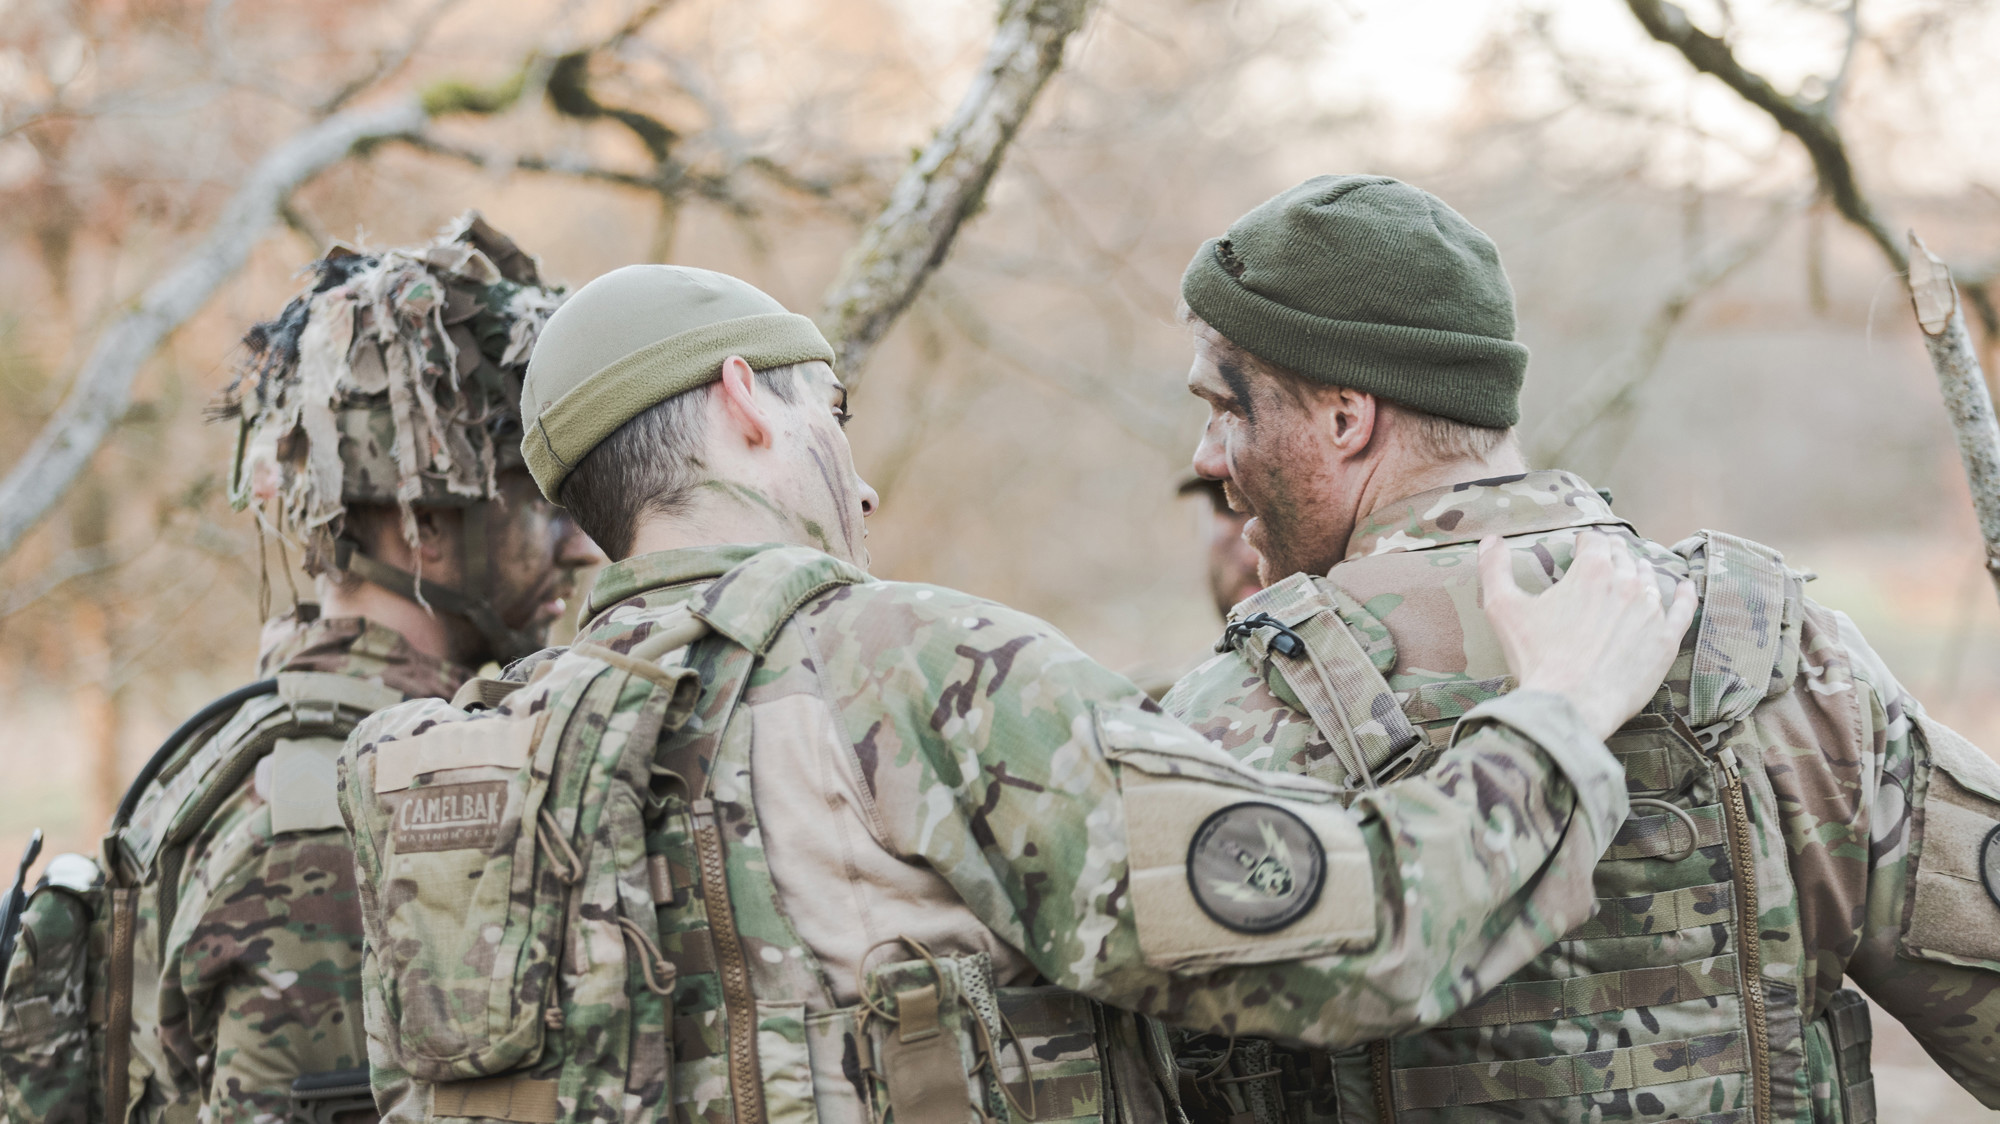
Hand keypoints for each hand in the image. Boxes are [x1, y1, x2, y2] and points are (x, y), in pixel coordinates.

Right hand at [1480, 531, 1697, 740]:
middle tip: (1605, 560)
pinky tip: (1685, 587)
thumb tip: (1490, 540)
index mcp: (1592, 570)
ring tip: (1635, 573)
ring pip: (1650, 579)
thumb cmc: (1536, 658)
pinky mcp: (1666, 639)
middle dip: (1613, 554)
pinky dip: (1685, 595)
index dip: (1586, 542)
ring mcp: (1652, 611)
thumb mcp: (1503, 609)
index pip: (1595, 541)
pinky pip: (1684, 609)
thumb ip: (1495, 569)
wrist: (1570, 705)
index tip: (1580, 548)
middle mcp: (1627, 582)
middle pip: (1624, 556)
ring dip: (1640, 572)